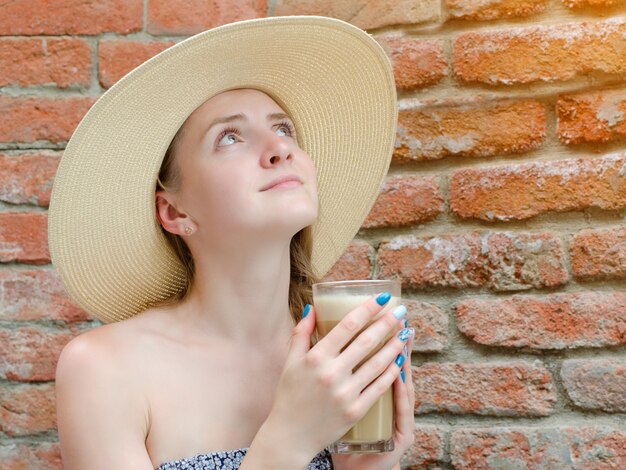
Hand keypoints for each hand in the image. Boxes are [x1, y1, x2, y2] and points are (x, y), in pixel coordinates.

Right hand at [262, 293, 408, 461]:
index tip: (381, 297)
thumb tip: (312, 308)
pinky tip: (400, 361)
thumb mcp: (290, 362)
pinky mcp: (355, 410)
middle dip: (387, 322)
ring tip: (405, 332)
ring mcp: (345, 393)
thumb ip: (301, 333)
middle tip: (401, 310)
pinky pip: (379, 386)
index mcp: (315, 357)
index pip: (347, 326)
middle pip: (367, 341)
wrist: (290, 436)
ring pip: (378, 363)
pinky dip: (392, 372)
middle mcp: (331, 373)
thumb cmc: (289, 395)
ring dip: (395, 345)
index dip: (367, 309)